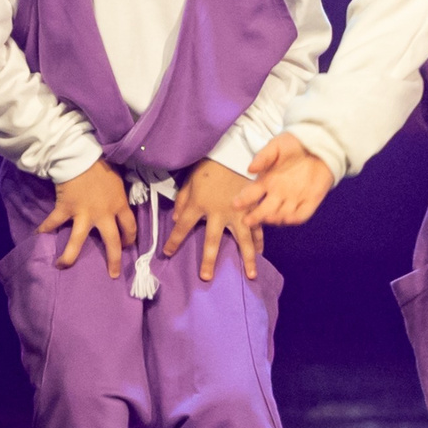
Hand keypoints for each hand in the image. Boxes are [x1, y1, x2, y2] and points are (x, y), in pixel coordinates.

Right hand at [37, 161, 136, 276]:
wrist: (80, 157)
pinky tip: (37, 237)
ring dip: (70, 255)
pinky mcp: (65, 209)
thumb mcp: (118, 182)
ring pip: (78, 240)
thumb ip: (118, 197)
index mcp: (119, 205)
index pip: (130, 227)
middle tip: (113, 274)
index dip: (130, 239)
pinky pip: (53, 222)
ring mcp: (83, 213)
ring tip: (63, 266)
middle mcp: (103, 214)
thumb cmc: (101, 167)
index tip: (127, 246)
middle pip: (112, 242)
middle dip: (113, 260)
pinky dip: (44, 228)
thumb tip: (120, 205)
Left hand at [162, 160, 261, 282]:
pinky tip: (260, 252)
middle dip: (208, 261)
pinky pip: (257, 227)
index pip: (182, 228)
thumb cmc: (209, 165)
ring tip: (251, 276)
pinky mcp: (252, 207)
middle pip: (212, 241)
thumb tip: (174, 220)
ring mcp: (237, 212)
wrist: (234, 150)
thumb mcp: (190, 180)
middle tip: (206, 278)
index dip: (174, 241)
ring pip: (242, 240)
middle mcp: (218, 213)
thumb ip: (182, 200)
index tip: (167, 253)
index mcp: (199, 205)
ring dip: (246, 259)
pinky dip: (259, 240)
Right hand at [236, 133, 336, 226]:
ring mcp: (294, 199)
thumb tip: (250, 169)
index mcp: (267, 181)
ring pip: (281, 215)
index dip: (243, 199)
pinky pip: (301, 215)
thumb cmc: (294, 143)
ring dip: (274, 218)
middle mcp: (278, 193)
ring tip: (268, 217)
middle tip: (248, 220)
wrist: (319, 143)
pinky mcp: (310, 201)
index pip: (252, 194)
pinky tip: (287, 218)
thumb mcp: (276, 146)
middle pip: (264, 209)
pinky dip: (294, 218)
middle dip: (255, 216)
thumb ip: (263, 157)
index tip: (235, 204)